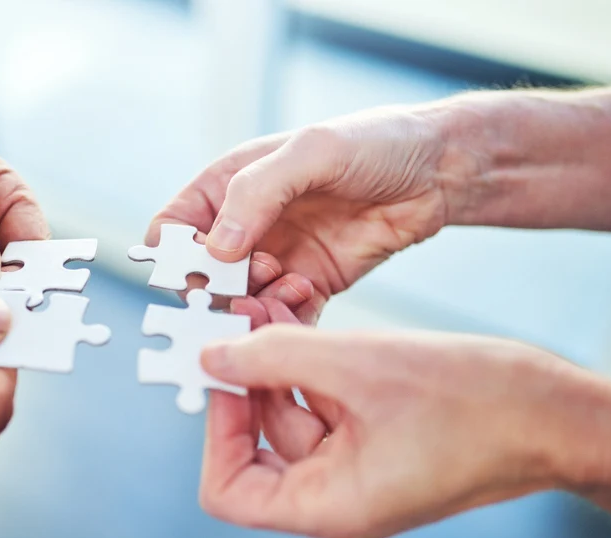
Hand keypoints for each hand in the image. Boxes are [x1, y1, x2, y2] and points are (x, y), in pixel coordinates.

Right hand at [150, 106, 468, 322]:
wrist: (438, 171)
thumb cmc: (374, 143)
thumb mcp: (312, 152)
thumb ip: (257, 193)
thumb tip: (216, 247)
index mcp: (228, 187)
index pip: (172, 229)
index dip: (175, 253)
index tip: (202, 265)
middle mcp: (244, 227)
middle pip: (200, 276)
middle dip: (217, 288)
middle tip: (252, 280)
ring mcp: (274, 260)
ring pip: (238, 304)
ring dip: (253, 306)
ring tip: (288, 286)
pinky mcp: (307, 287)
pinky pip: (280, 319)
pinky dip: (284, 322)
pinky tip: (304, 297)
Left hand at [196, 321, 610, 537]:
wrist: (559, 411)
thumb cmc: (475, 400)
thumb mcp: (359, 366)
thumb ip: (275, 359)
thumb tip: (210, 356)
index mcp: (330, 505)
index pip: (230, 493)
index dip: (216, 434)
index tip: (220, 375)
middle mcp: (337, 496)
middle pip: (259, 446)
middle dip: (246, 381)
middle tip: (236, 321)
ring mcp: (358, 468)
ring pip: (292, 416)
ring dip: (276, 363)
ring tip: (267, 306)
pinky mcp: (377, 440)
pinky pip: (326, 405)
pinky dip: (310, 367)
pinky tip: (299, 320)